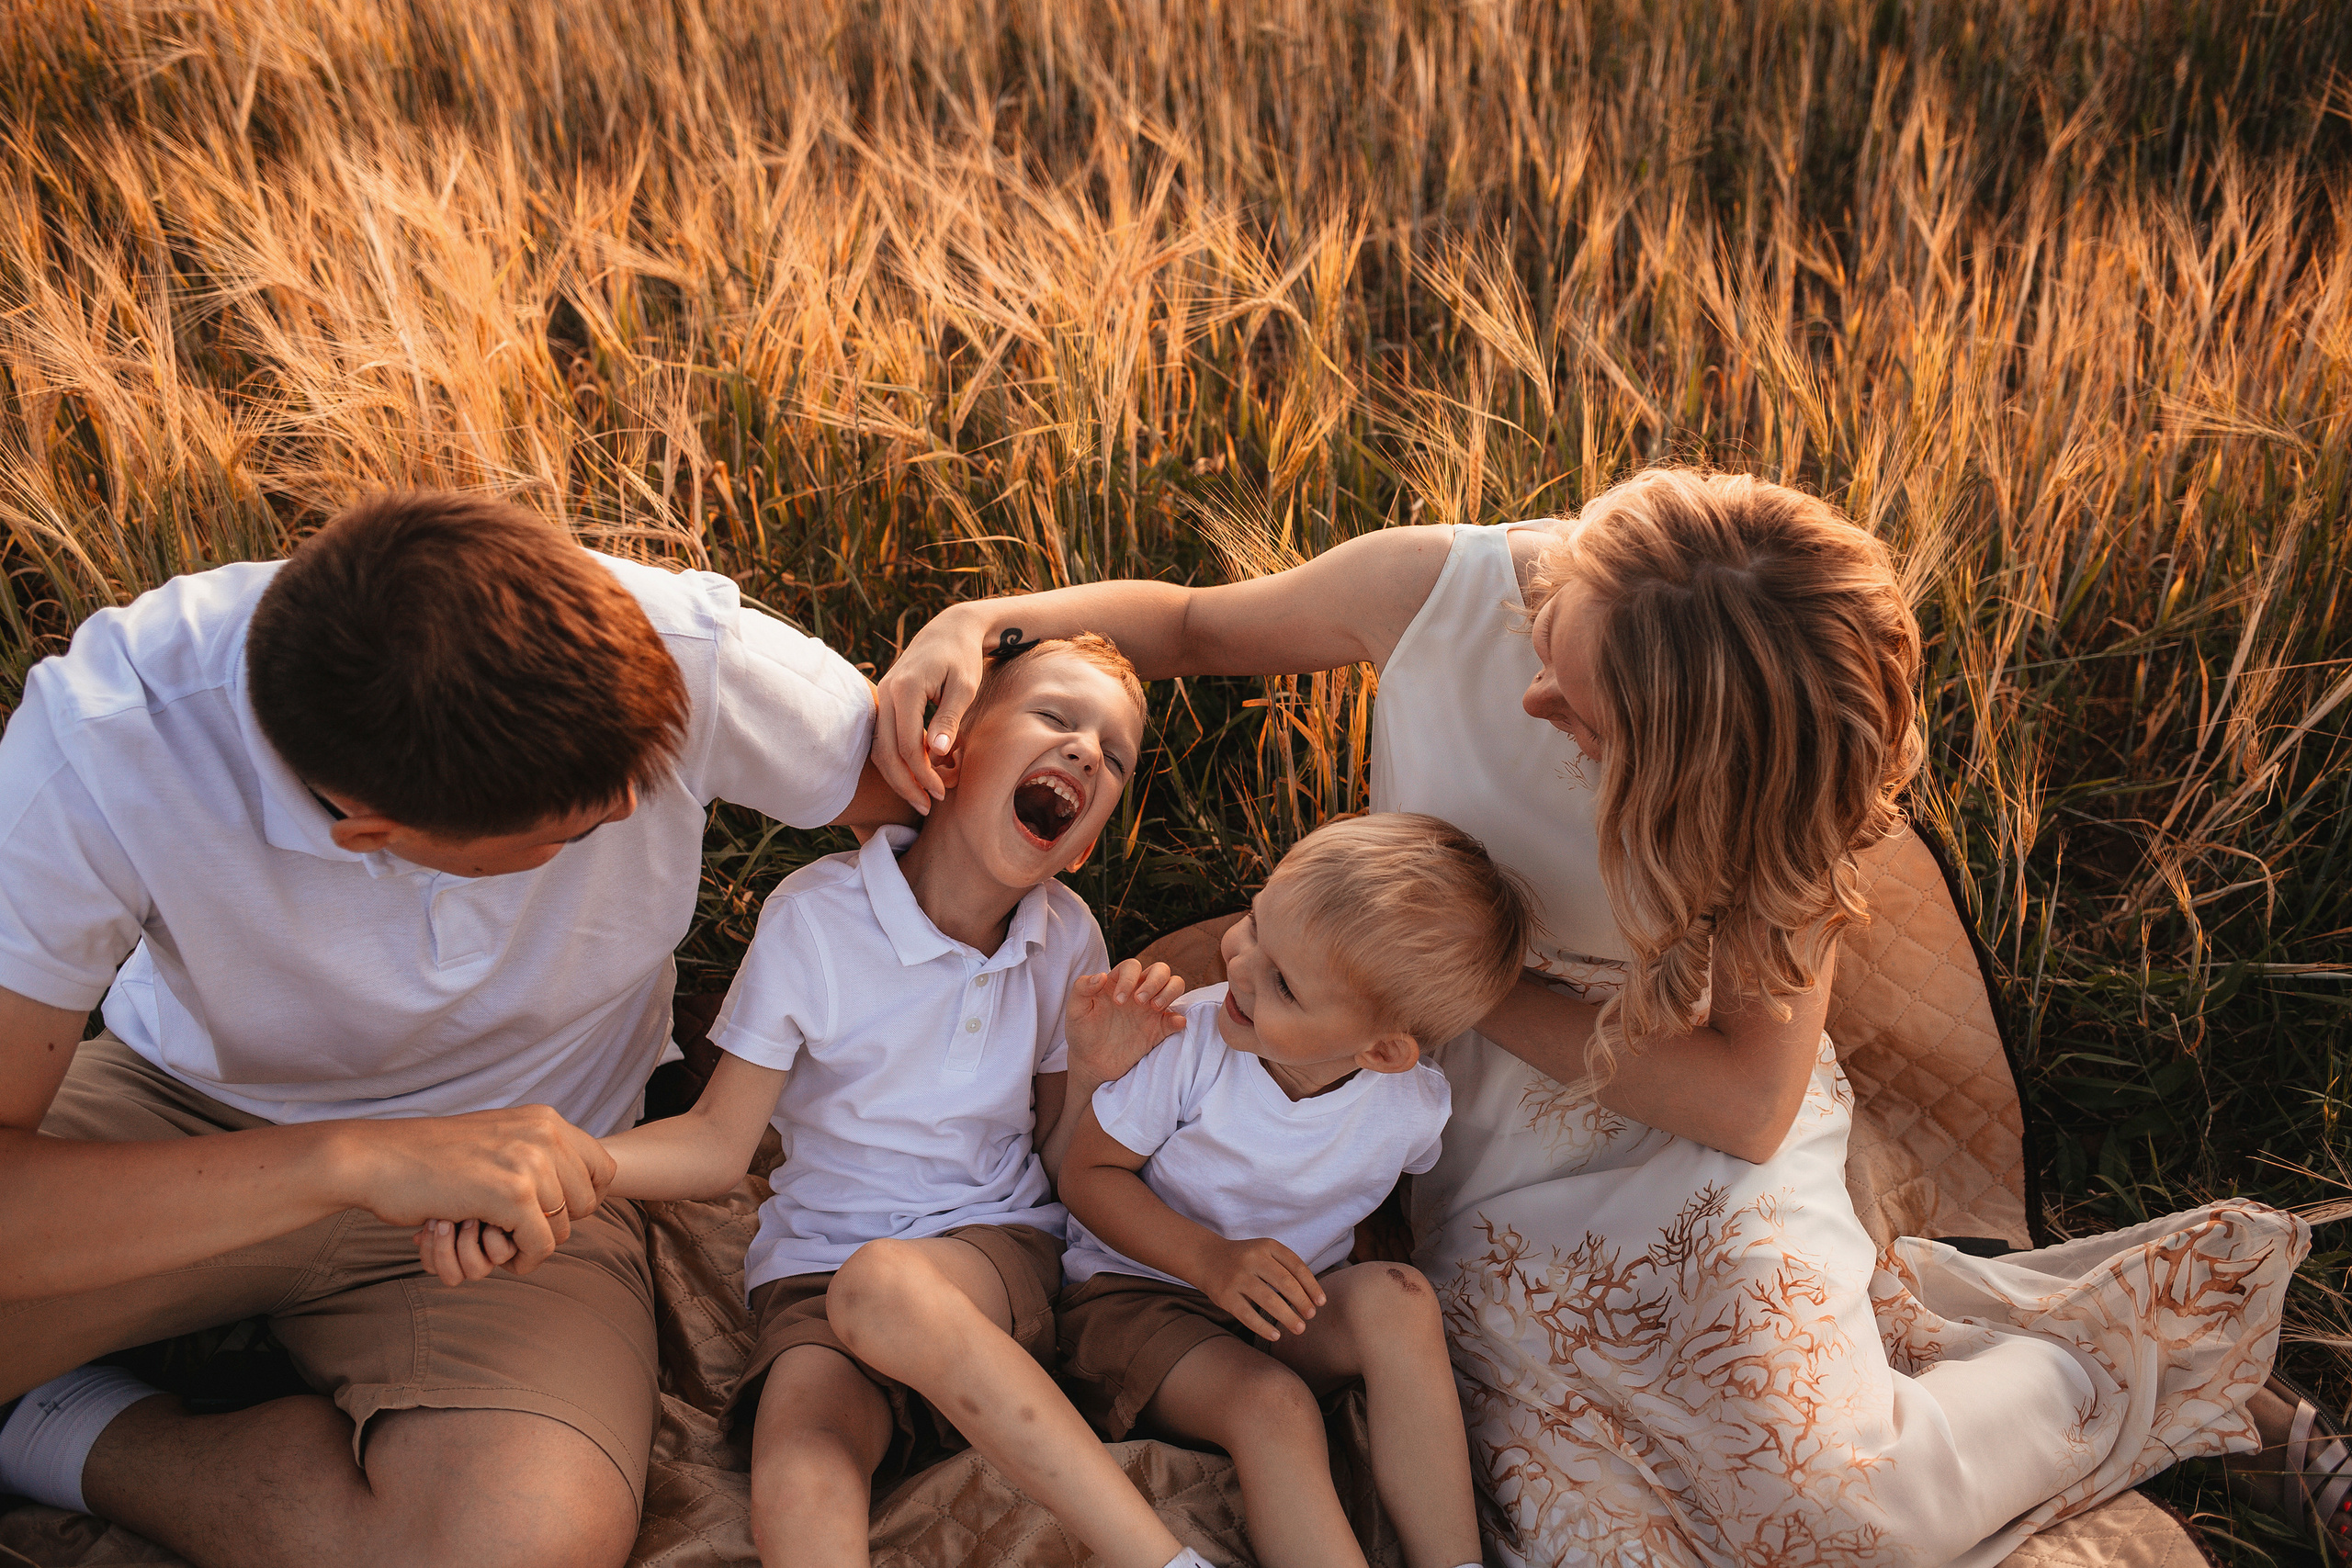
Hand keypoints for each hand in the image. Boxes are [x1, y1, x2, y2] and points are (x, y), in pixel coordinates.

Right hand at [342, 1104, 612, 1276]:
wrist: (376, 1159)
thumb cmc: (429, 1158)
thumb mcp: (496, 1140)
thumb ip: (535, 1155)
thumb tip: (580, 1191)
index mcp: (545, 1119)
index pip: (604, 1168)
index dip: (586, 1200)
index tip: (554, 1214)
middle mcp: (545, 1133)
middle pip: (587, 1203)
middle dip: (556, 1226)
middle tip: (519, 1232)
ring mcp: (530, 1162)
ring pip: (563, 1228)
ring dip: (533, 1244)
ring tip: (499, 1239)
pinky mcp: (511, 1194)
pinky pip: (541, 1245)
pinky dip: (523, 1259)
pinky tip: (503, 1257)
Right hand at [874, 605, 987, 811]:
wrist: (949, 630)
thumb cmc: (962, 658)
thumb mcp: (964, 687)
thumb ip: (948, 719)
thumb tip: (937, 754)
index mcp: (906, 689)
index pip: (907, 745)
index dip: (923, 774)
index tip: (942, 792)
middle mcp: (885, 693)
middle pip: (886, 752)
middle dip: (906, 784)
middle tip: (928, 806)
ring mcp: (881, 696)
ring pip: (879, 748)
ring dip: (898, 776)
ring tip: (921, 797)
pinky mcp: (884, 700)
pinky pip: (883, 737)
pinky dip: (896, 759)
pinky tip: (917, 773)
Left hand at [1066, 960, 1185, 1085]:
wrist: (1090, 1062)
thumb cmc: (1081, 1032)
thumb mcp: (1075, 1010)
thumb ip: (1082, 988)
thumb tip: (1102, 976)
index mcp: (1118, 983)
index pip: (1132, 966)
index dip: (1129, 979)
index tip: (1118, 1002)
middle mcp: (1138, 991)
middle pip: (1161, 970)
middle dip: (1154, 982)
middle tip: (1140, 1002)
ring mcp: (1151, 1010)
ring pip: (1175, 985)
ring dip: (1170, 992)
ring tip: (1154, 1008)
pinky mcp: (1159, 1029)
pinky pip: (1177, 1018)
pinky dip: (1179, 1019)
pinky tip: (1173, 1024)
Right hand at [1194, 1236, 1325, 1339]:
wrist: (1206, 1258)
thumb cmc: (1245, 1260)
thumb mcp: (1265, 1253)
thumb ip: (1286, 1269)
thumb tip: (1313, 1299)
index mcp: (1267, 1246)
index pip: (1296, 1266)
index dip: (1312, 1286)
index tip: (1321, 1303)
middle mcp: (1252, 1259)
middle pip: (1285, 1282)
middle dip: (1302, 1302)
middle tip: (1310, 1316)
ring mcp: (1237, 1277)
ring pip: (1268, 1300)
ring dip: (1288, 1317)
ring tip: (1299, 1328)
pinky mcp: (1225, 1296)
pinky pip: (1247, 1314)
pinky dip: (1263, 1327)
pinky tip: (1276, 1335)